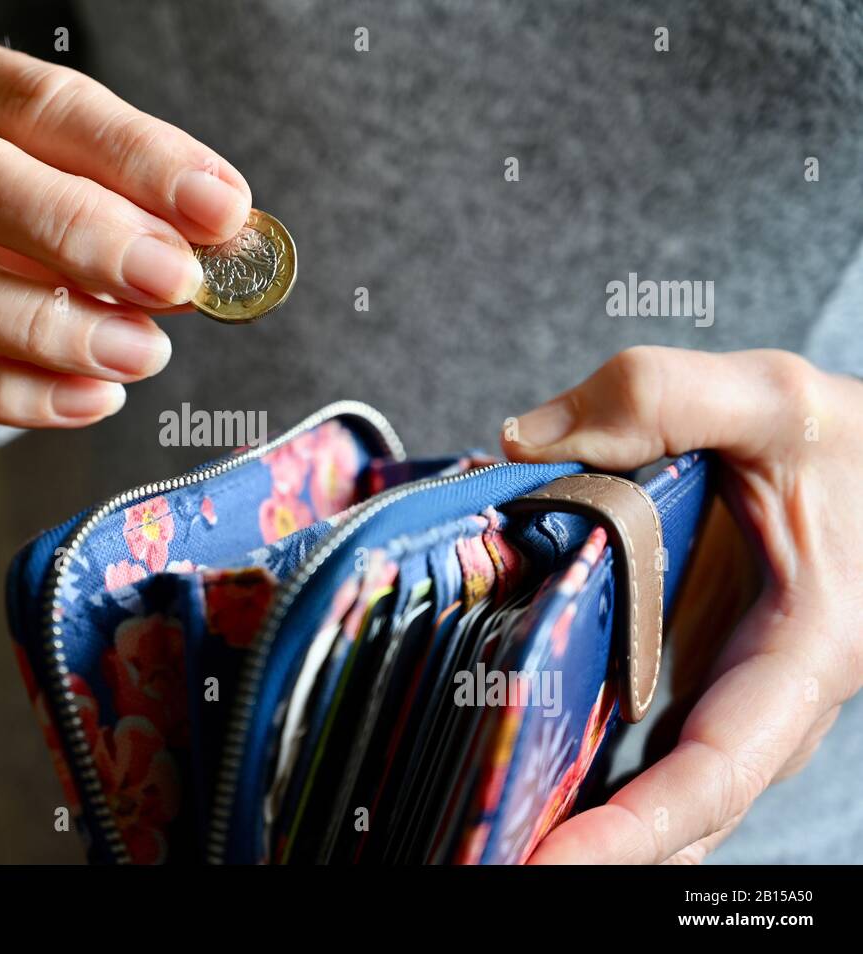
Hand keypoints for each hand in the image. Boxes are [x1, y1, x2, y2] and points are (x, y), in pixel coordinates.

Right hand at [0, 39, 249, 441]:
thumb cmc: (20, 237)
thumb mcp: (88, 206)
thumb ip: (144, 214)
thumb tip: (222, 235)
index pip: (34, 98)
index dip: (131, 153)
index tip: (218, 209)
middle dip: (78, 230)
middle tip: (172, 281)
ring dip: (45, 326)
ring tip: (141, 357)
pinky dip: (4, 393)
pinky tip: (88, 400)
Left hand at [501, 346, 862, 863]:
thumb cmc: (846, 446)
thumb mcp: (770, 400)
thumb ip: (659, 401)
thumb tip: (521, 444)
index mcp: (798, 660)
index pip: (713, 775)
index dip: (632, 832)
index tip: (548, 862)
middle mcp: (759, 705)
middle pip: (673, 818)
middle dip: (583, 855)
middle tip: (475, 860)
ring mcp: (722, 701)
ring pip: (653, 801)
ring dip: (572, 832)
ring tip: (475, 842)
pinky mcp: (689, 683)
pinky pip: (637, 757)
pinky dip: (578, 782)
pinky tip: (505, 778)